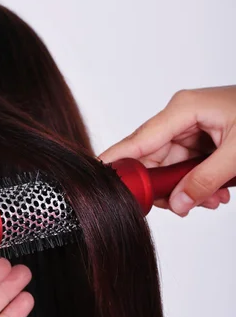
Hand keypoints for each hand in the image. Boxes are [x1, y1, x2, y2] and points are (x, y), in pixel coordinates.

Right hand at [100, 86, 235, 215]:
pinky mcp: (202, 140)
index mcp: (183, 110)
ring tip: (212, 200)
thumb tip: (180, 203)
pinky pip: (187, 168)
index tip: (99, 178)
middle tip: (181, 207)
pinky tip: (216, 194)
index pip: (139, 140)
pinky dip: (199, 185)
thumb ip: (206, 180)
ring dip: (187, 190)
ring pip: (171, 169)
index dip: (118, 162)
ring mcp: (191, 129)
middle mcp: (181, 118)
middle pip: (153, 160)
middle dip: (166, 188)